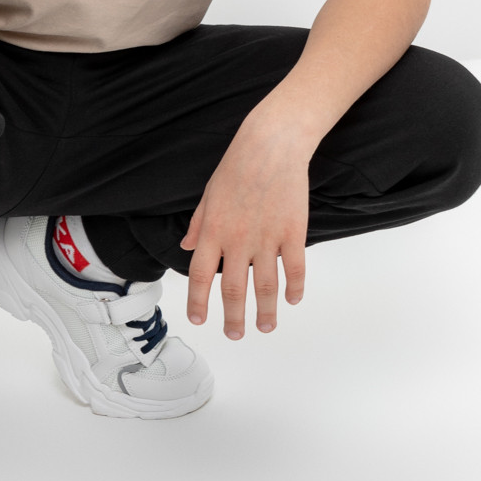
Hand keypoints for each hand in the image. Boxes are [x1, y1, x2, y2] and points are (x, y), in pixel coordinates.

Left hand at [179, 107, 310, 338]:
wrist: (271, 145)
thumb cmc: (237, 166)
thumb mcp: (209, 194)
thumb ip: (198, 225)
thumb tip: (185, 249)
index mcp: (214, 230)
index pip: (199, 275)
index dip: (198, 301)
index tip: (200, 320)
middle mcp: (238, 239)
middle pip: (233, 289)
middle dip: (233, 318)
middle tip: (234, 335)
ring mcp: (267, 237)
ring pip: (266, 286)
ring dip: (265, 311)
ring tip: (265, 327)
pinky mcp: (293, 232)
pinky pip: (295, 268)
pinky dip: (294, 288)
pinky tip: (292, 300)